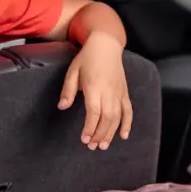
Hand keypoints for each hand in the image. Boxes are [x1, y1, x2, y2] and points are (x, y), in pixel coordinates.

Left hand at [58, 35, 132, 150]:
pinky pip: (128, 110)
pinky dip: (127, 123)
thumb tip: (62, 107)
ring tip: (103, 146)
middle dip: (100, 135)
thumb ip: (68, 91)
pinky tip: (124, 135)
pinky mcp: (124, 92)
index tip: (84, 139)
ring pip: (117, 117)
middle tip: (92, 147)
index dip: (90, 128)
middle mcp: (109, 91)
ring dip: (111, 133)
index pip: (94, 112)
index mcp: (94, 86)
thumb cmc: (87, 58)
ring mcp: (119, 92)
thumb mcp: (73, 71)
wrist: (106, 44)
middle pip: (107, 118)